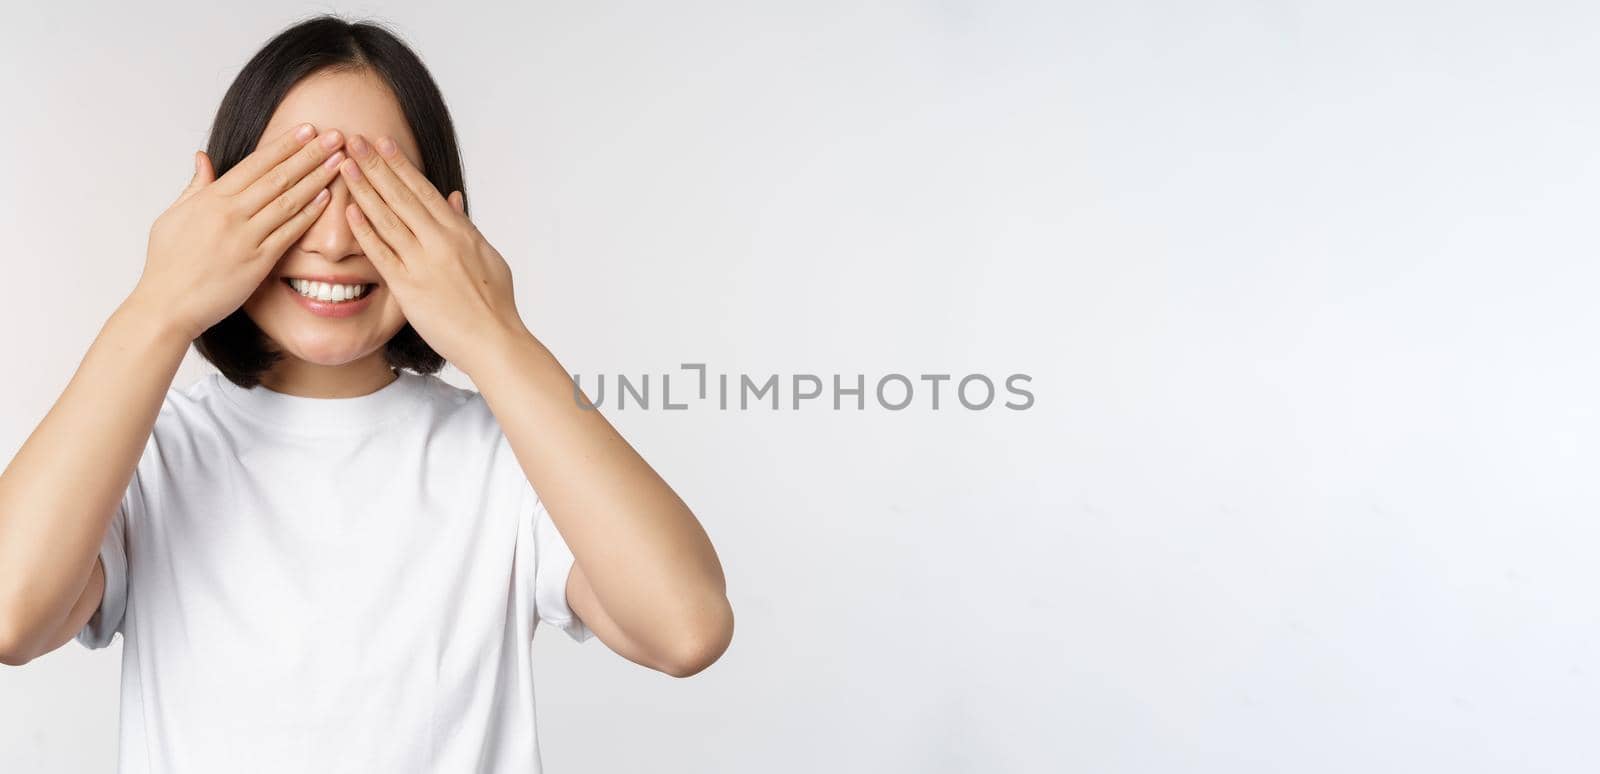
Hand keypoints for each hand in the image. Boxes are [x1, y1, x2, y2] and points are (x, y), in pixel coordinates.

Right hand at [134, 123, 347, 338]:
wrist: (166, 305)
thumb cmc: (167, 263)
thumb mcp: (173, 216)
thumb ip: (195, 187)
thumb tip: (203, 157)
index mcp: (210, 199)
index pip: (255, 164)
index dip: (283, 145)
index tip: (306, 129)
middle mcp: (230, 214)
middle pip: (278, 176)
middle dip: (309, 153)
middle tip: (335, 135)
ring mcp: (245, 237)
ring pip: (288, 200)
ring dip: (317, 178)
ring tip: (339, 160)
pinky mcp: (257, 262)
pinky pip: (289, 233)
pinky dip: (309, 213)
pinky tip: (327, 197)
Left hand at [336, 133, 527, 374]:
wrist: (494, 341)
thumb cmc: (494, 304)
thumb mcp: (487, 256)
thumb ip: (465, 226)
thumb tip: (452, 198)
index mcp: (460, 232)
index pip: (424, 189)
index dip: (401, 164)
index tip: (382, 142)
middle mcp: (441, 241)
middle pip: (402, 195)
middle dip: (375, 164)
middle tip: (353, 139)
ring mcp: (424, 263)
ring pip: (388, 218)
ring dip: (363, 189)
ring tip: (343, 164)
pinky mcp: (409, 288)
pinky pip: (382, 254)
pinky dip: (365, 231)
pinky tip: (349, 211)